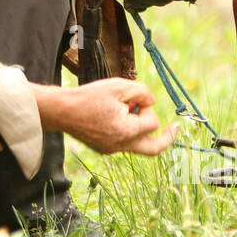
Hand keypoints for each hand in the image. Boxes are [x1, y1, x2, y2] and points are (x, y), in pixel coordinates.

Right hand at [33, 79, 179, 155]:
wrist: (60, 111)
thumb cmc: (88, 97)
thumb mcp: (118, 86)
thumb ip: (141, 92)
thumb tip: (151, 102)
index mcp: (126, 132)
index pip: (152, 123)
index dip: (146, 108)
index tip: (134, 99)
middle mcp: (121, 145)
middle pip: (154, 148)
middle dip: (166, 137)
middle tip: (175, 129)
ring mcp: (111, 149)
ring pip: (137, 144)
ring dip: (139, 128)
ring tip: (126, 110)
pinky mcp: (104, 149)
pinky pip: (124, 143)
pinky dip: (126, 131)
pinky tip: (114, 116)